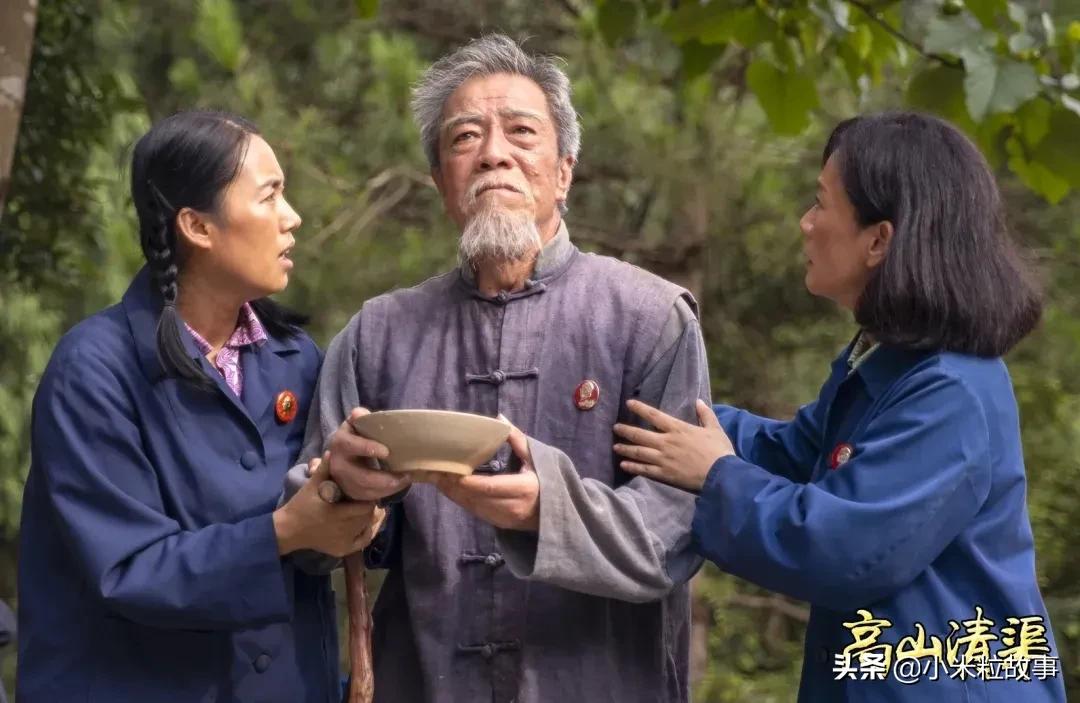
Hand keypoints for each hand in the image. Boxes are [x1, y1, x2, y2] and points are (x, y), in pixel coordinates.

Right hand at [274, 452, 386, 556]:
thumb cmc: (301, 505)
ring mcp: (343, 542)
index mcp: (338, 514)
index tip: (365, 490)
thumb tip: (333, 451)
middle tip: (366, 498)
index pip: (366, 506)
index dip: (368, 498)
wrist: (289, 530)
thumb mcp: (312, 486)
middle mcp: (343, 530)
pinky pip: (362, 541)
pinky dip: (367, 532)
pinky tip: (365, 524)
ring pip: (366, 528)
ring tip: (365, 508)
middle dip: (368, 507)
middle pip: (367, 516)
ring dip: (367, 518)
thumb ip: (324, 470)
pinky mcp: (341, 550)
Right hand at [327, 407, 411, 501]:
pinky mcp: (350, 492)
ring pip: (365, 491)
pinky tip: (398, 486)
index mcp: (340, 443)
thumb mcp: (356, 425)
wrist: (344, 455)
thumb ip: (360, 417)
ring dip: (388, 489)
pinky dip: (385, 494)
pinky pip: (368, 498)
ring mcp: (343, 481)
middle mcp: (338, 464)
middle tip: (405, 475)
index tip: (387, 452)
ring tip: (406, 480)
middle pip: (360, 477)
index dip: (367, 448)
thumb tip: (359, 413)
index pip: (351, 446)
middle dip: (384, 479)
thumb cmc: (357, 436)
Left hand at [430, 426, 539, 530]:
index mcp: (523, 489)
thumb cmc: (546, 481)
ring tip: (436, 478)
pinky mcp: (499, 524)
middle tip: (434, 471)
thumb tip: (499, 418)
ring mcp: (504, 518)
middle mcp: (512, 507)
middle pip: (476, 498)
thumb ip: (517, 439)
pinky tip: (449, 488)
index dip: (468, 482)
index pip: (489, 487)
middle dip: (453, 486)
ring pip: (472, 506)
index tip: (450, 470)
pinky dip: (461, 500)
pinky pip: (475, 511)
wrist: (556, 513)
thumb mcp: (536, 458)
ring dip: (453, 493)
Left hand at [612, 399, 733, 491]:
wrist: (721, 474)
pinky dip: (633, 467)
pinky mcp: (665, 474)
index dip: (639, 408)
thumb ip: (705, 414)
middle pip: (640, 434)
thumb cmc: (719, 451)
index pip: (653, 415)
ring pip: (639, 452)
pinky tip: (624, 465)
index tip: (628, 404)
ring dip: (625, 449)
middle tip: (615, 428)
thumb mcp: (715, 429)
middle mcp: (666, 442)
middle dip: (625, 430)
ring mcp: (664, 459)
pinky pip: (644, 470)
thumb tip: (699, 401)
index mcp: (678, 429)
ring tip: (615, 447)